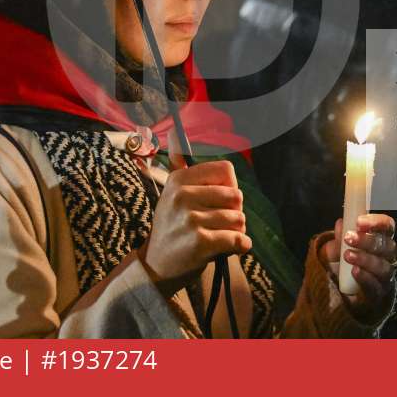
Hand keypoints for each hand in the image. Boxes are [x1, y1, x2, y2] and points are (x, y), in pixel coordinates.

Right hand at [139, 153, 250, 297]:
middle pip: (236, 196)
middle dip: (234, 213)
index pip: (226, 171)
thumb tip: (174, 130)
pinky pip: (238, 239)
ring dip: (236, 231)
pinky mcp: (201, 243)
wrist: (157, 266)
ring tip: (218, 237)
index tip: (217, 201)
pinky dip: (240, 247)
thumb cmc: (172, 227)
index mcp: (178, 180)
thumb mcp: (171, 194)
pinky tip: (230, 249)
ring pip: (239, 219)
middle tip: (218, 224)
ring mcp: (191, 220)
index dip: (229, 187)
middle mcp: (182, 196)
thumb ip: (179, 164)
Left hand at [321, 214, 396, 323]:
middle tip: (348, 238)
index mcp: (381, 239)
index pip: (387, 226)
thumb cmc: (345, 262)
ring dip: (365, 259)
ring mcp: (386, 276)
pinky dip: (365, 278)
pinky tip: (354, 271)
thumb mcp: (338, 248)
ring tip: (347, 255)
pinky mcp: (380, 293)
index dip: (377, 222)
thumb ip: (340, 237)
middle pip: (387, 246)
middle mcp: (388, 257)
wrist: (344, 291)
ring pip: (383, 267)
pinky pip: (376, 286)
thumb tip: (341, 224)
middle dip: (367, 241)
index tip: (359, 222)